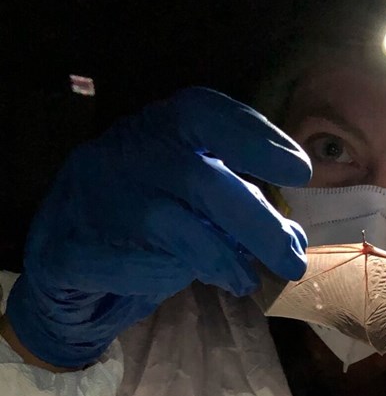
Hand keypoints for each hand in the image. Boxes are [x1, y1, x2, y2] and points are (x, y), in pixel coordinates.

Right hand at [5, 87, 310, 367]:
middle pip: (201, 178)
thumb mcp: (202, 200)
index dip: (258, 138)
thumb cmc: (152, 210)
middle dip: (257, 221)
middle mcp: (132, 150)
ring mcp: (103, 193)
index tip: (302, 171)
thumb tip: (296, 240)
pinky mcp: (82, 242)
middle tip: (294, 259)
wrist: (73, 243)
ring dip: (225, 256)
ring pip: (172, 221)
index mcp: (163, 126)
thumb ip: (246, 211)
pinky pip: (140, 259)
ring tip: (251, 281)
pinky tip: (222, 281)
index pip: (208, 114)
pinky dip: (188, 272)